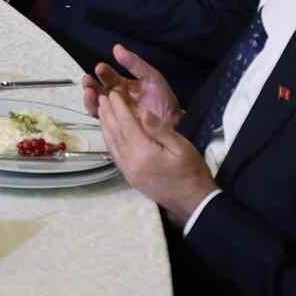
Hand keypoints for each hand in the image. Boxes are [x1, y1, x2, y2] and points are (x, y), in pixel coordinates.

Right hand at [84, 44, 182, 129]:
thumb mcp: (151, 77)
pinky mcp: (116, 125)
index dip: (103, 72)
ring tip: (89, 92)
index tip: (100, 68)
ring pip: (96, 104)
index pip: (108, 76)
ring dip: (90, 98)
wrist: (173, 124)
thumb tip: (117, 48)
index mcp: (124, 86)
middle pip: (98, 90)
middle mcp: (117, 99)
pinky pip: (101, 119)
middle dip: (91, 84)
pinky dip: (96, 112)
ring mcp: (115, 112)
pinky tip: (96, 107)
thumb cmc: (164, 101)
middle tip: (87, 80)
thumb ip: (135, 64)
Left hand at [89, 78, 214, 220]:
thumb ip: (159, 129)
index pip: (126, 124)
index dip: (118, 107)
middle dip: (108, 113)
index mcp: (144, 152)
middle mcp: (130, 162)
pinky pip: (114, 154)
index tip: (112, 93)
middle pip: (114, 133)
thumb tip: (141, 111)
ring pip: (111, 144)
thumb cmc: (191, 171)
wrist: (193, 202)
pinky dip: (109, 140)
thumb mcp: (180, 146)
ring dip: (105, 125)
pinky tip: (109, 132)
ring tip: (102, 110)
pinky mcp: (129, 177)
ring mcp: (128, 171)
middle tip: (102, 97)